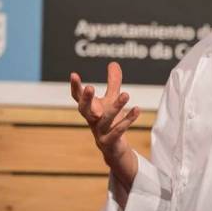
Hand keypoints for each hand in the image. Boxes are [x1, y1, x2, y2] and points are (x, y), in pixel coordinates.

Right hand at [70, 62, 139, 186]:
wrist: (113, 147)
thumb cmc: (109, 120)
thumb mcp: (111, 100)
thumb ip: (113, 83)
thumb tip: (113, 63)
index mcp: (89, 109)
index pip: (78, 97)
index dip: (75, 87)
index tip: (73, 74)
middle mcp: (91, 120)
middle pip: (84, 109)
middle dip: (87, 99)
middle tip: (90, 87)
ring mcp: (99, 131)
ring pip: (106, 119)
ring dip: (116, 107)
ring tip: (126, 94)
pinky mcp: (110, 141)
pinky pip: (118, 130)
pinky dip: (128, 120)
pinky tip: (137, 109)